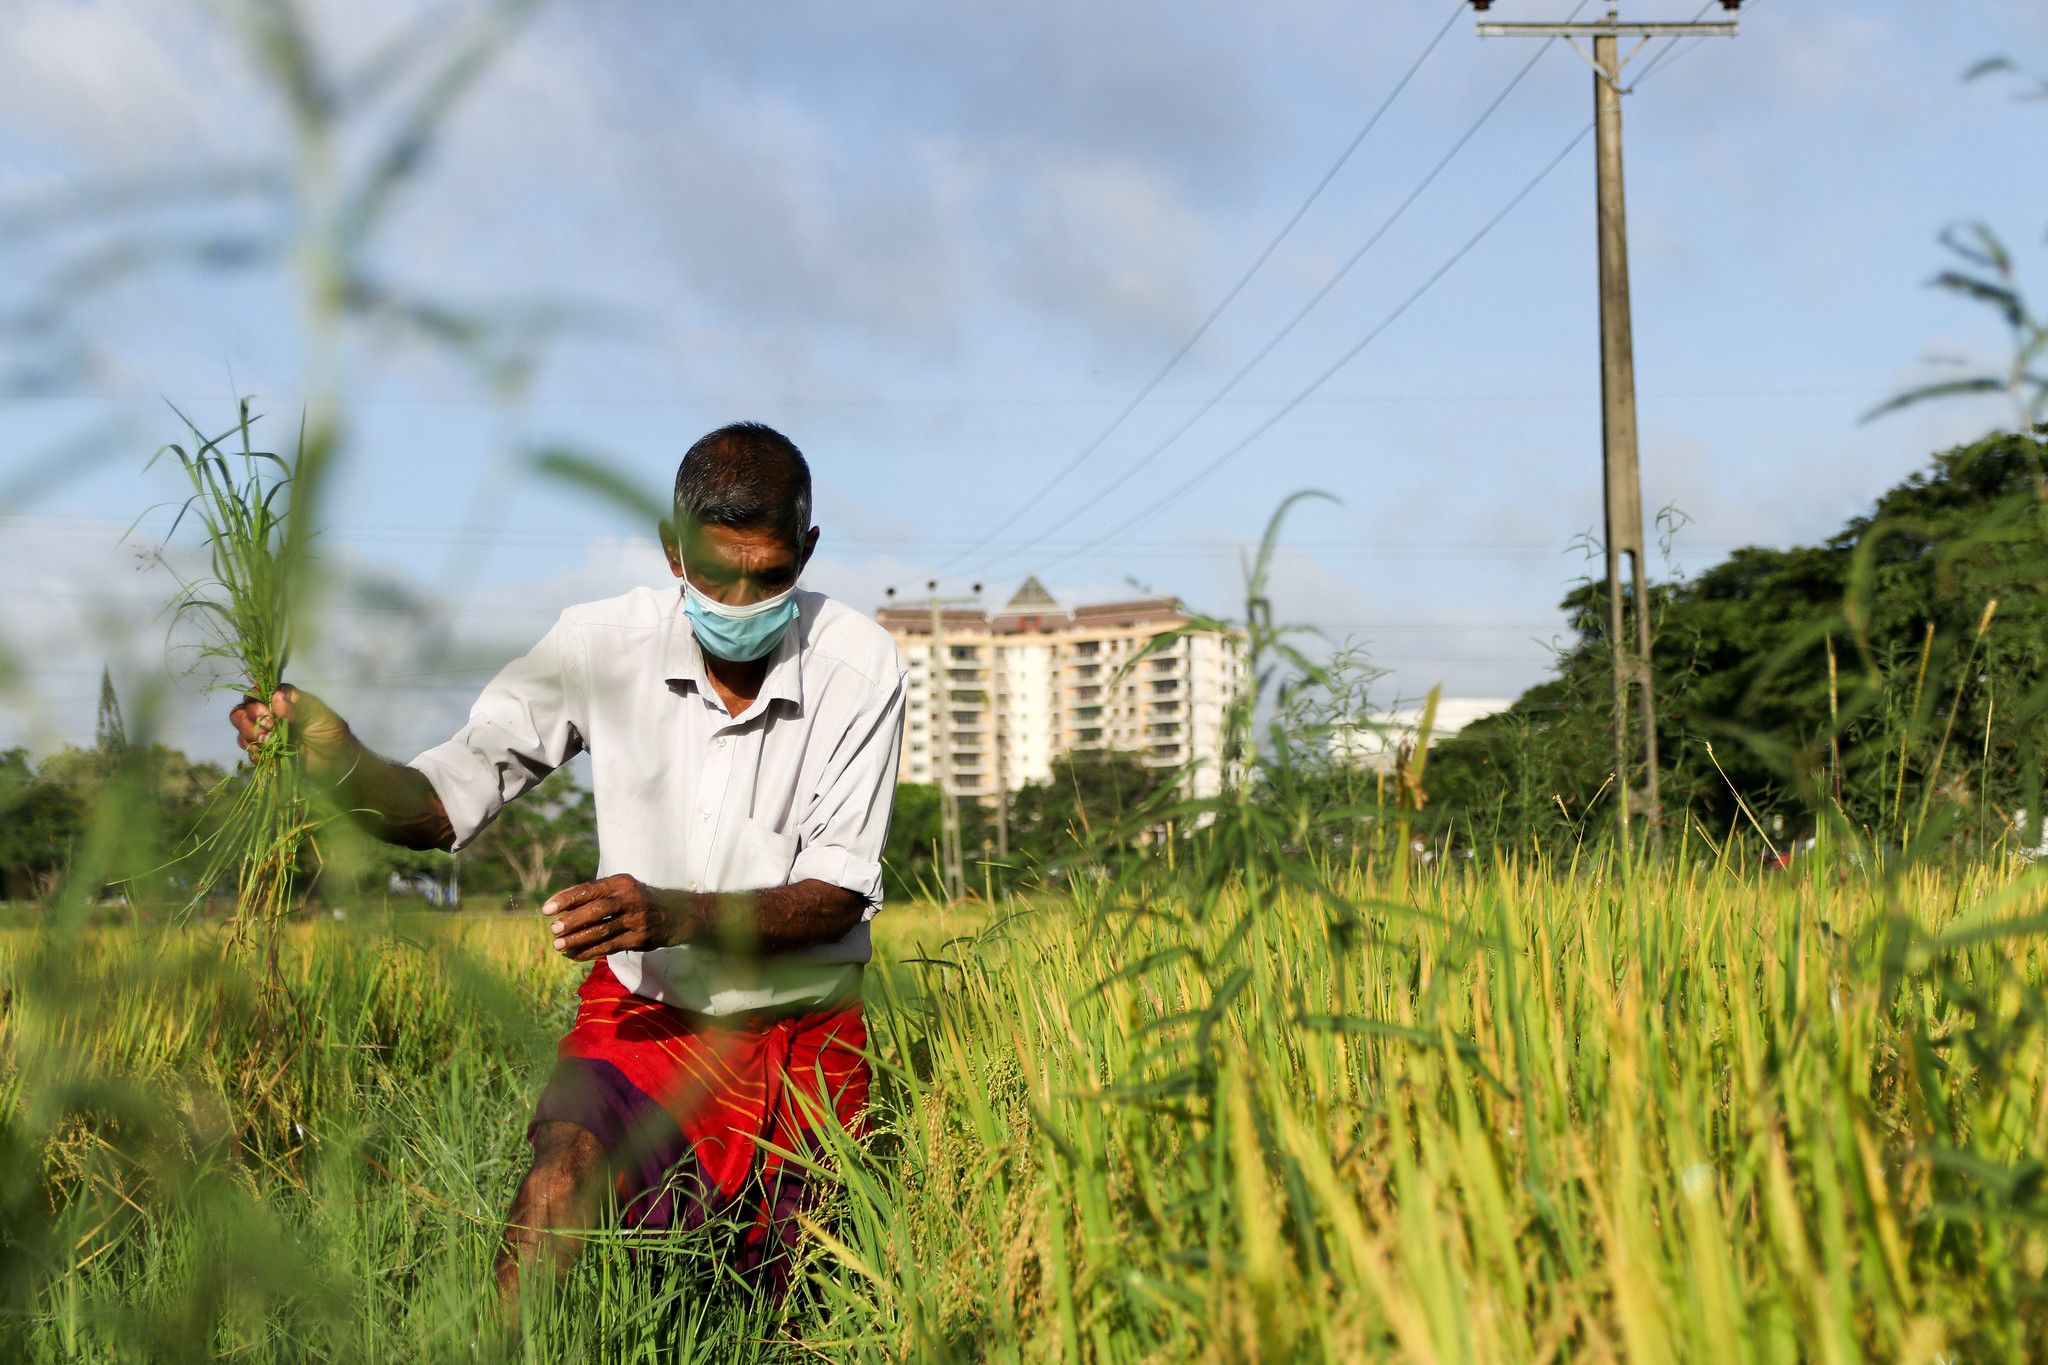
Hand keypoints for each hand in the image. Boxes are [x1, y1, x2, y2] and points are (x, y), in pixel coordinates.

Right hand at [228, 684, 354, 777]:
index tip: (272, 715)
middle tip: (270, 729)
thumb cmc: (330, 733)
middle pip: (242, 711)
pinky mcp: (264, 751)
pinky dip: (255, 752)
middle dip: (250, 720)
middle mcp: (269, 714)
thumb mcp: (319, 715)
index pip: (256, 693)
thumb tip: (276, 699)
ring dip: (251, 735)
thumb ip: (298, 706)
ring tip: (270, 742)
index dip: (257, 704)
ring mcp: (265, 733)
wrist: (335, 762)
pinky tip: (271, 753)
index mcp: (281, 700)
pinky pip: (248, 750)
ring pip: (241, 729)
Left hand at [542, 875, 690, 961]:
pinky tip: (574, 955)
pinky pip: (610, 947)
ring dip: (578, 939)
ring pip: (603, 931)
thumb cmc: (638, 900)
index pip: (590, 889)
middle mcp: (631, 899)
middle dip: (572, 920)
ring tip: (559, 945)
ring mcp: (637, 920)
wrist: (678, 913)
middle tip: (553, 929)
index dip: (566, 899)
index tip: (546, 909)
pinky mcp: (641, 939)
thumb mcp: (621, 889)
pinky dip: (589, 952)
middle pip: (597, 910)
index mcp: (621, 883)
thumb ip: (594, 896)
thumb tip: (558, 907)